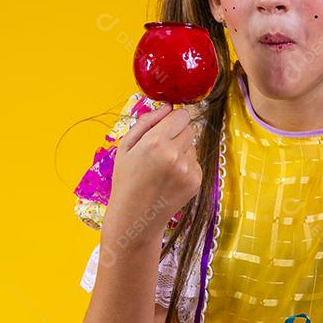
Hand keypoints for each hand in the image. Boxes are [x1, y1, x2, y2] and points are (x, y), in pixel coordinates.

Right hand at [106, 104, 201, 239]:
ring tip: (163, 168)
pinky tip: (170, 178)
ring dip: (182, 151)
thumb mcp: (125, 146)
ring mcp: (188, 169)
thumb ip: (146, 122)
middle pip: (189, 128)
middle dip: (177, 134)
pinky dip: (186, 167)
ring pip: (192, 146)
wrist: (135, 217)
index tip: (165, 127)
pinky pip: (195, 162)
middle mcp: (175, 154)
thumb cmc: (127, 180)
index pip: (182, 115)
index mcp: (156, 142)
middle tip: (160, 150)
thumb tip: (167, 106)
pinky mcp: (196, 181)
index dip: (173, 119)